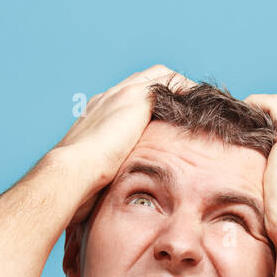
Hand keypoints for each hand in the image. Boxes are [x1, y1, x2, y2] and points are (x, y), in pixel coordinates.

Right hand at [55, 64, 194, 225]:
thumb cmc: (78, 184)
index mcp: (94, 115)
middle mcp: (108, 98)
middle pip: (143, 80)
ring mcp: (122, 94)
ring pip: (159, 75)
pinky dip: (188, 89)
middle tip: (186, 105)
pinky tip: (203, 103)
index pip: (124, 101)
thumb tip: (108, 200)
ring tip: (200, 101)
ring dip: (180, 86)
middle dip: (165, 89)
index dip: (145, 106)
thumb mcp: (93, 177)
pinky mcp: (137, 97)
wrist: (73, 172)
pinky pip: (172, 82)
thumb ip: (104, 178)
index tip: (161, 118)